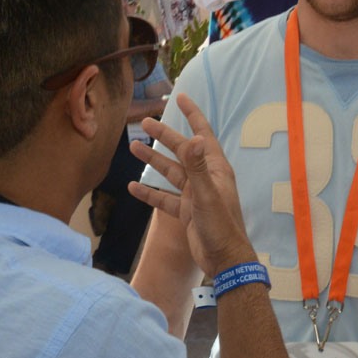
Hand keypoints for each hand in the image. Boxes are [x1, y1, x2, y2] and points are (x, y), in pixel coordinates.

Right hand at [126, 94, 253, 274]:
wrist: (224, 260)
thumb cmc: (221, 226)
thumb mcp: (206, 195)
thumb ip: (198, 168)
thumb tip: (192, 138)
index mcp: (215, 169)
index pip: (202, 134)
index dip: (192, 115)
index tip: (180, 97)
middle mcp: (206, 178)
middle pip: (181, 150)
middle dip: (165, 135)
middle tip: (144, 122)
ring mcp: (196, 195)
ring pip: (171, 172)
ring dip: (154, 161)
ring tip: (133, 148)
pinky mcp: (188, 212)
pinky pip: (165, 198)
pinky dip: (150, 192)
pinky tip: (133, 187)